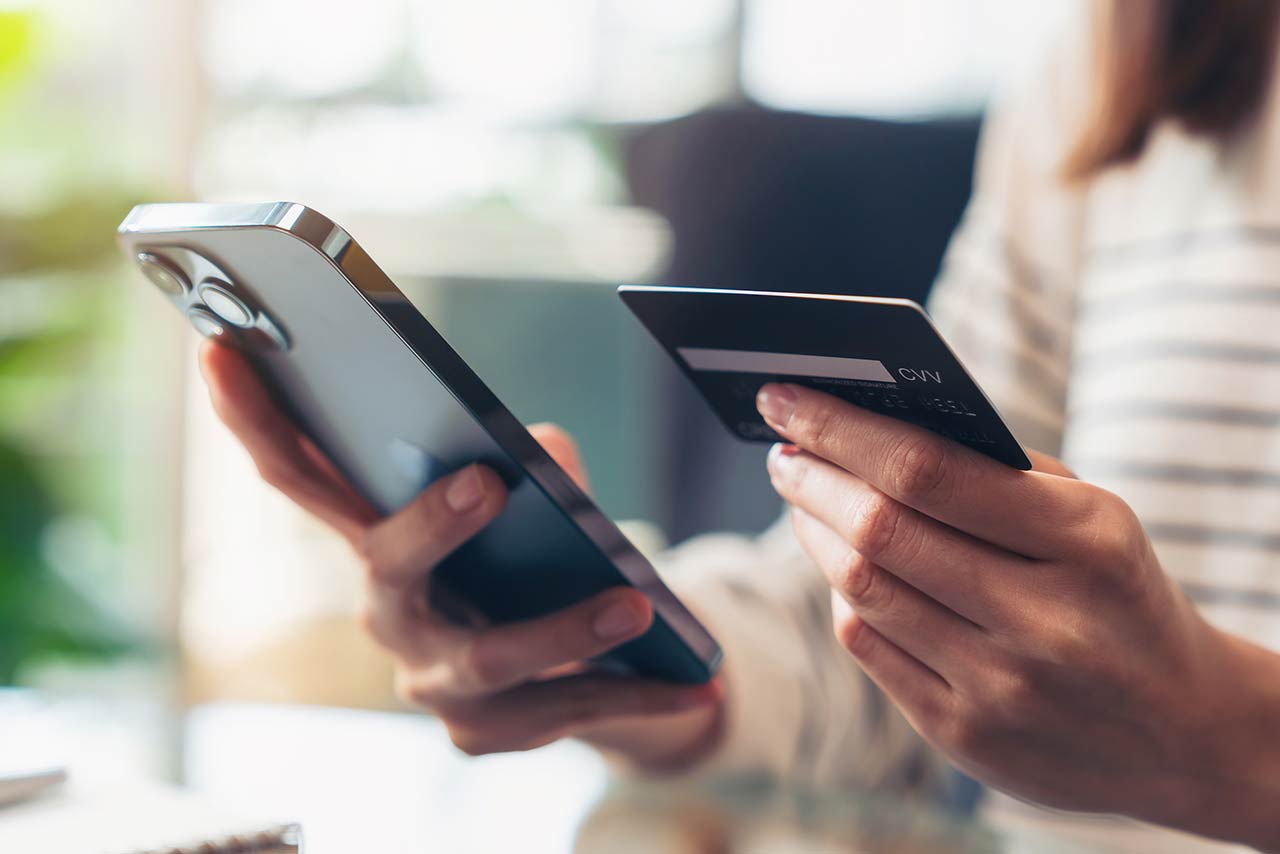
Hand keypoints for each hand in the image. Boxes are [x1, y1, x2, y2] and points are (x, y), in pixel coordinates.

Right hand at [197, 342, 721, 766]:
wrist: (575, 661)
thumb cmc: (531, 555)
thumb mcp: (533, 499)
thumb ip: (532, 464)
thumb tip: (544, 452)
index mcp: (378, 536)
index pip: (300, 474)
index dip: (254, 416)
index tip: (222, 347)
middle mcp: (387, 610)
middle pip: (385, 563)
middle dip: (431, 524)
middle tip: (489, 482)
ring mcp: (431, 681)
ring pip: (487, 657)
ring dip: (563, 629)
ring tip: (635, 605)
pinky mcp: (485, 732)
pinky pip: (560, 710)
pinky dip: (634, 692)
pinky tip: (698, 678)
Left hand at [757, 382, 1279, 847]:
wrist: (1182, 729)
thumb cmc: (1118, 594)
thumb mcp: (1092, 517)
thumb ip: (993, 472)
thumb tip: (865, 427)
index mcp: (1084, 539)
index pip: (927, 469)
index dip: (841, 429)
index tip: (787, 397)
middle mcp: (1043, 619)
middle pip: (880, 530)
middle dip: (811, 477)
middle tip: (782, 450)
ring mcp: (1001, 686)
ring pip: (862, 589)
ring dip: (814, 532)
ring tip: (801, 497)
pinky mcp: (965, 735)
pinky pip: (869, 647)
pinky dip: (844, 596)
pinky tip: (841, 567)